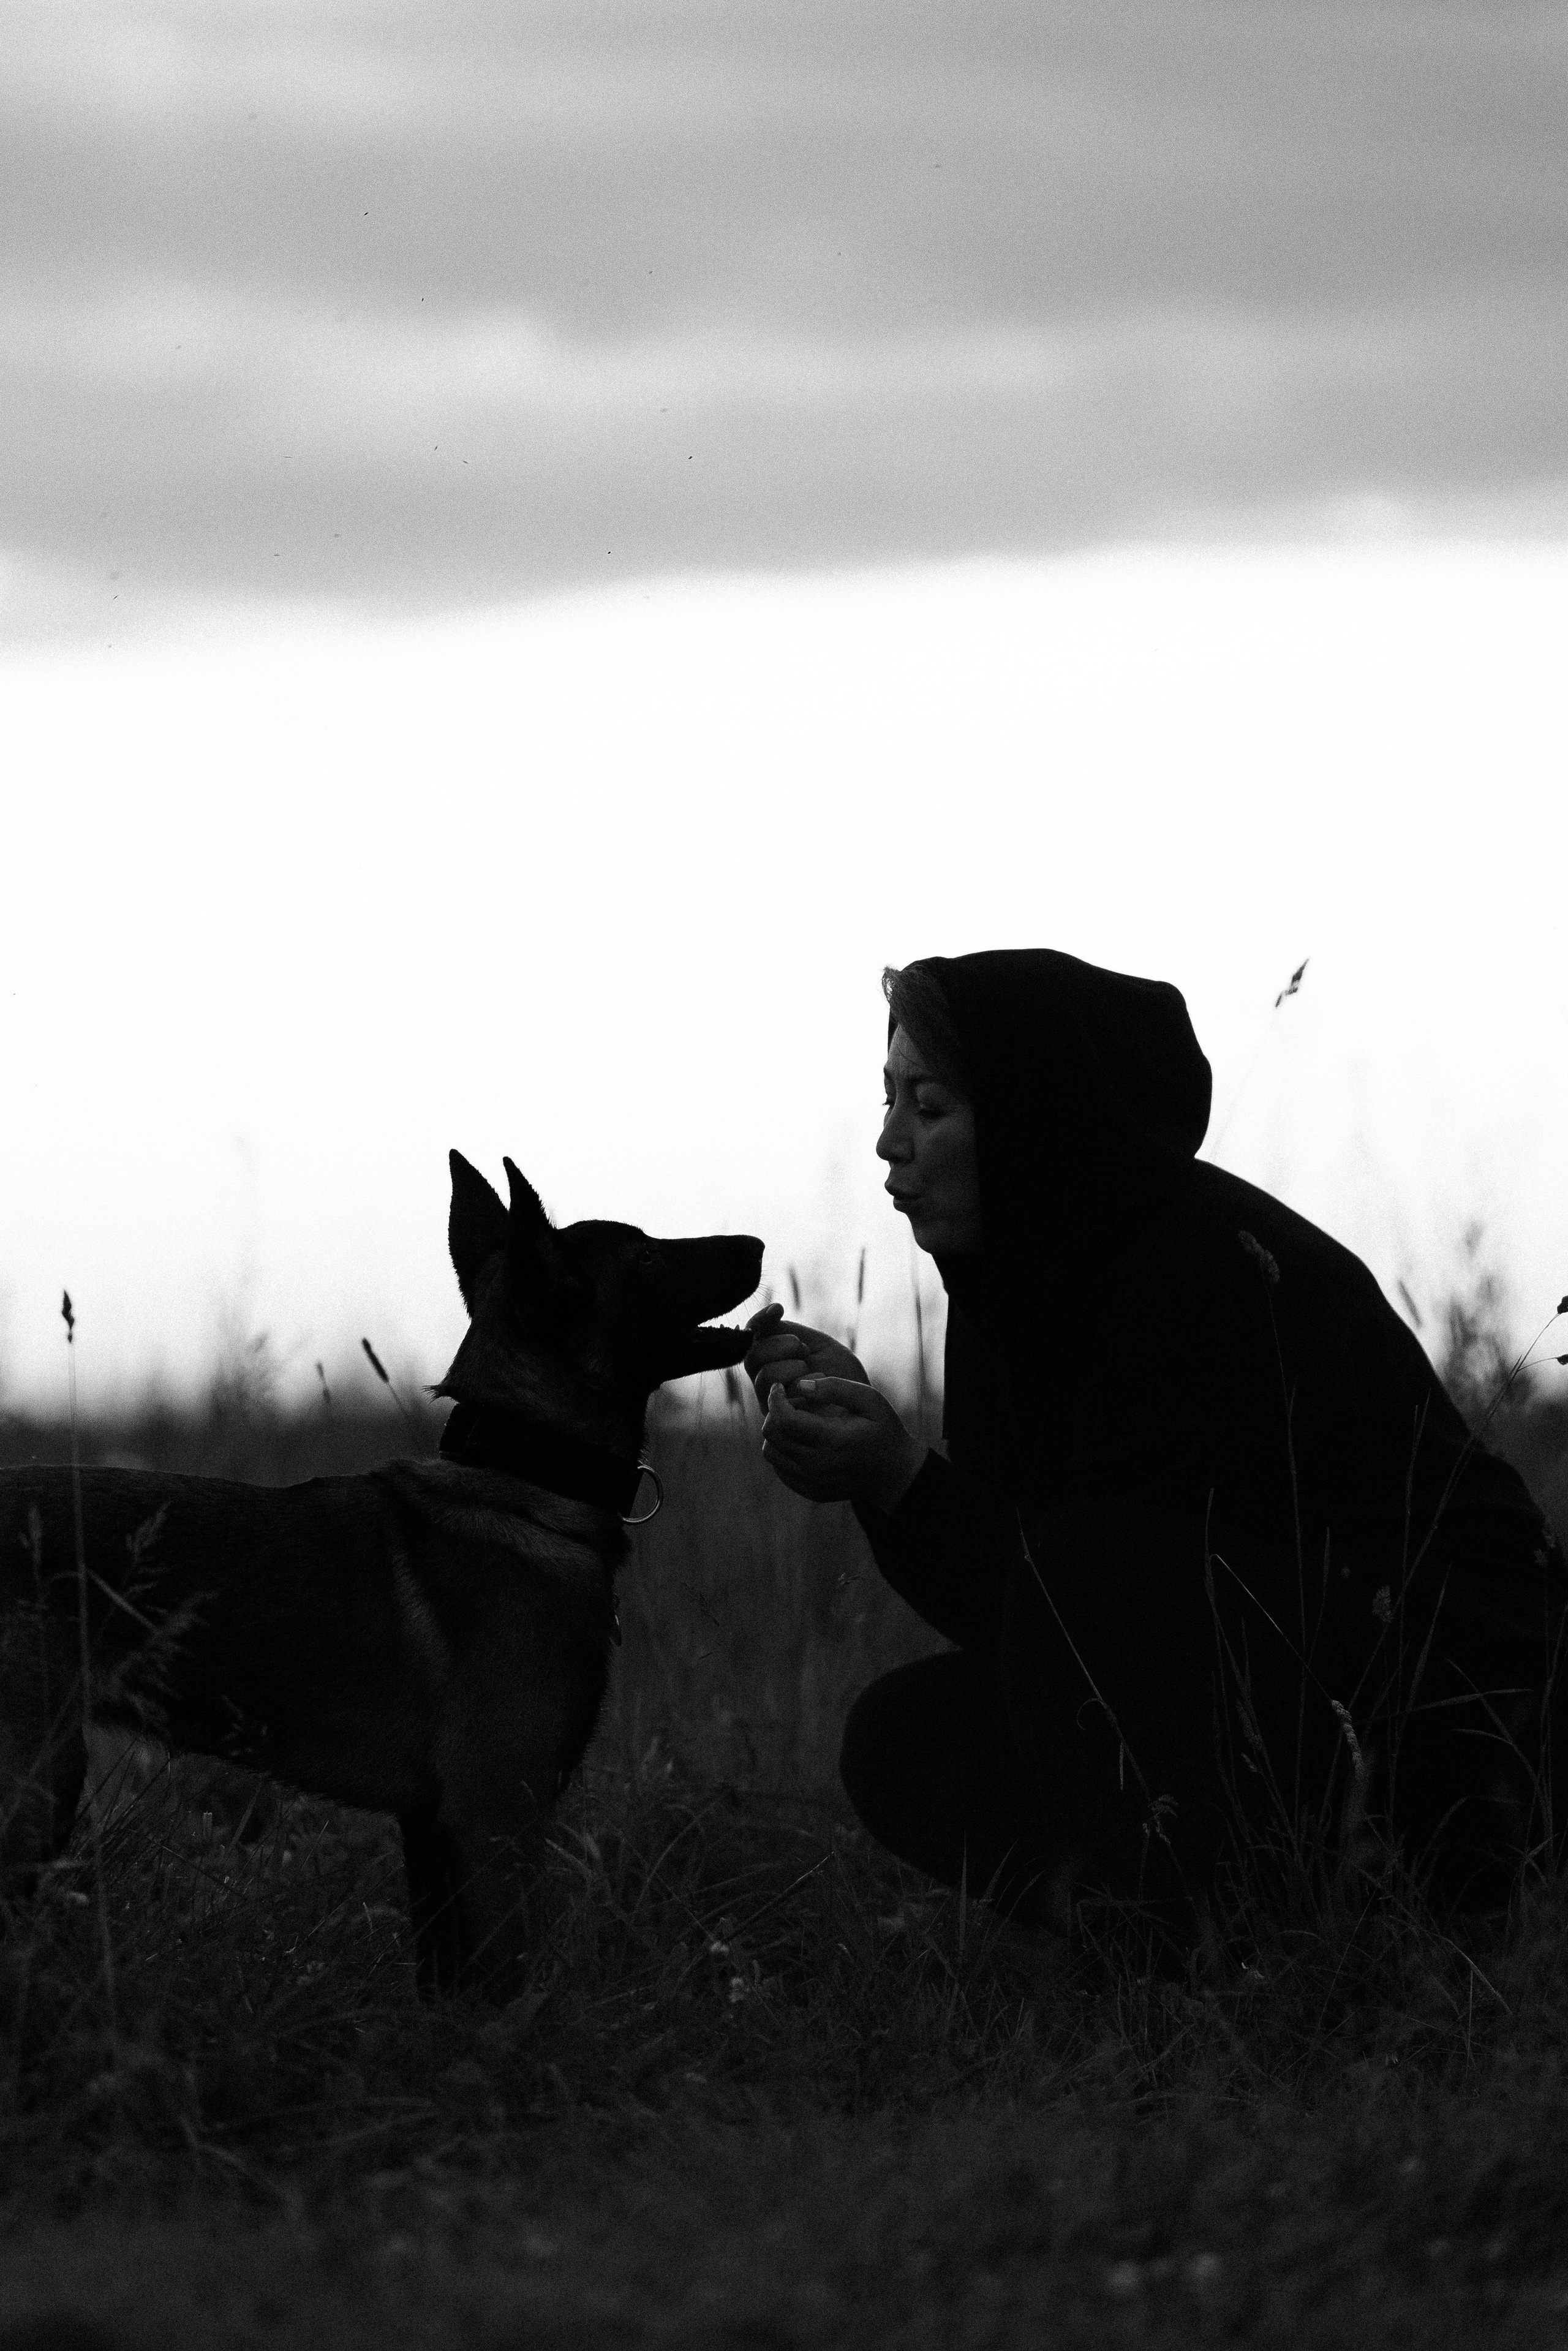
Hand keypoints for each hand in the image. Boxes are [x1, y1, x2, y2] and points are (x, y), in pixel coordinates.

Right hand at [743, 1303, 867, 1412]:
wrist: (860, 1403)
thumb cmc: (840, 1373)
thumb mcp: (817, 1344)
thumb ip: (789, 1331)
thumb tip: (773, 1310)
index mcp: (771, 1359)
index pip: (751, 1336)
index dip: (759, 1320)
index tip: (779, 1309)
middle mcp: (766, 1379)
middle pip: (752, 1356)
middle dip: (779, 1346)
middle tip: (803, 1348)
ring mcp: (772, 1400)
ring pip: (765, 1376)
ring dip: (791, 1367)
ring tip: (814, 1370)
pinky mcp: (782, 1420)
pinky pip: (780, 1398)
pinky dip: (802, 1385)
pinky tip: (819, 1383)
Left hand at [759, 1376, 925, 1511]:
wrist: (893, 1473)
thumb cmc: (882, 1429)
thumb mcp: (869, 1400)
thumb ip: (835, 1388)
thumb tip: (800, 1385)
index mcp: (833, 1440)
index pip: (784, 1420)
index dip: (775, 1399)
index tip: (779, 1387)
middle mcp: (818, 1465)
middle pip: (772, 1435)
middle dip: (774, 1412)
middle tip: (793, 1402)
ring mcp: (813, 1482)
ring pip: (770, 1453)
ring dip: (776, 1432)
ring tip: (797, 1421)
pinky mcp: (810, 1491)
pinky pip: (779, 1468)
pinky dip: (782, 1450)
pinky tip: (800, 1439)